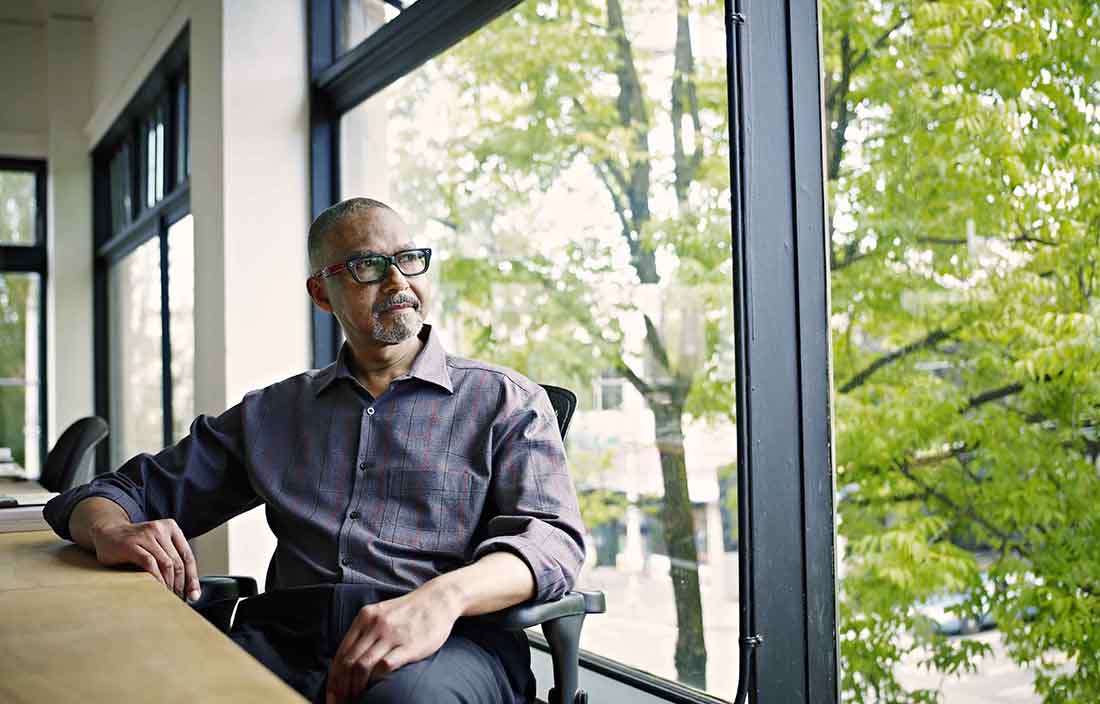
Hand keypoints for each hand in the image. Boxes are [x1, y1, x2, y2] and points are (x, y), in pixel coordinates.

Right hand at [91, 518, 199, 600]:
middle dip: (181, 584)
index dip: (192, 577)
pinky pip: (150, 564)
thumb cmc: (134, 543)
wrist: (106, 533)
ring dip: (169, 583)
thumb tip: (188, 586)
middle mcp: (160, 529)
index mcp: (171, 527)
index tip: (193, 594)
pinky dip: (156, 579)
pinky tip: (157, 588)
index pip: (187, 555)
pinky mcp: (132, 544)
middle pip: (178, 561)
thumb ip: (170, 558)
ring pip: (166, 563)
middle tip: (179, 598)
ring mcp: (146, 535)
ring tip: (168, 596)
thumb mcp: (156, 545)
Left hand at [325, 583, 463, 703]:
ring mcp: (391, 634)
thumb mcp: (381, 613)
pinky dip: (376, 680)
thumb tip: (347, 660)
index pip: (341, 653)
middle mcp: (374, 624)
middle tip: (340, 703)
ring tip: (356, 700)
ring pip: (363, 665)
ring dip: (355, 687)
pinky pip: (385, 665)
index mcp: (365, 617)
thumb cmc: (410, 611)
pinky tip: (375, 689)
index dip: (334, 678)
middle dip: (341, 687)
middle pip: (349, 662)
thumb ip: (365, 632)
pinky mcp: (408, 645)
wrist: (438, 600)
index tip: (331, 695)